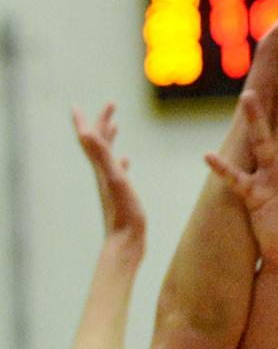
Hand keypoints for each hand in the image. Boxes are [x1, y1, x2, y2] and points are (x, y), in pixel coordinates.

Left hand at [72, 103, 145, 253]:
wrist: (126, 243)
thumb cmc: (124, 214)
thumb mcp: (114, 180)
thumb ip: (101, 156)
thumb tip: (85, 132)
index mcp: (101, 168)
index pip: (91, 138)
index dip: (86, 120)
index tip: (78, 105)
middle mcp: (103, 174)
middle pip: (99, 143)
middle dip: (102, 123)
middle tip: (111, 106)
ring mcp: (111, 185)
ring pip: (108, 156)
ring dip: (110, 139)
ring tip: (116, 127)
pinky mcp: (120, 195)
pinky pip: (119, 171)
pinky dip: (121, 161)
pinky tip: (127, 161)